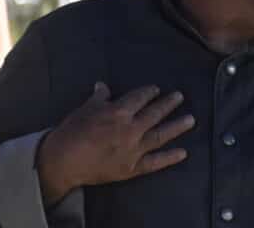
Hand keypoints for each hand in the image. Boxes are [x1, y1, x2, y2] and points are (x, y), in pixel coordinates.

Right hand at [37, 82, 194, 205]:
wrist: (62, 161)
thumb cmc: (72, 132)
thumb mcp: (85, 109)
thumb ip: (99, 97)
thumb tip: (103, 85)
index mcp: (118, 111)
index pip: (139, 97)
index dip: (149, 92)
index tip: (156, 89)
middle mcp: (130, 129)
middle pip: (154, 113)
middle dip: (168, 103)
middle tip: (179, 96)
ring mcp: (133, 149)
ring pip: (160, 135)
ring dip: (177, 126)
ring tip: (190, 119)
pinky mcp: (132, 168)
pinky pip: (154, 162)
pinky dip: (169, 157)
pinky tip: (183, 152)